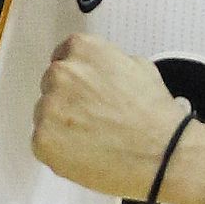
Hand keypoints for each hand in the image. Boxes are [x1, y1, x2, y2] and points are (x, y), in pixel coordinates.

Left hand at [32, 34, 190, 200]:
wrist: (161, 153)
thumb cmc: (153, 115)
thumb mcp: (139, 66)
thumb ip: (106, 62)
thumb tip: (95, 71)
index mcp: (83, 49)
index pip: (62, 56)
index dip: (76, 77)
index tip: (83, 90)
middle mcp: (62, 73)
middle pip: (51, 85)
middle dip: (68, 100)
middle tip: (92, 117)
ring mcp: (49, 107)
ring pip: (45, 114)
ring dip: (62, 125)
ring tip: (93, 138)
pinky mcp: (43, 139)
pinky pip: (43, 142)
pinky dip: (60, 149)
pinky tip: (86, 151)